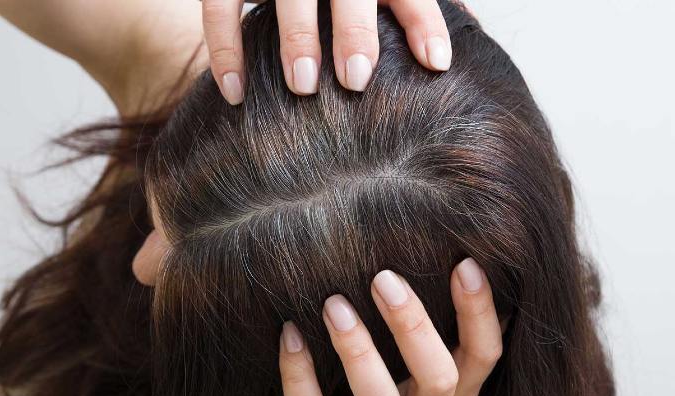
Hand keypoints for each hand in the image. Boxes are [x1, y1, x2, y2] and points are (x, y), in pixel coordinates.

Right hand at [202, 0, 452, 103]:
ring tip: (305, 87)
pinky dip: (226, 49)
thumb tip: (468, 30)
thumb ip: (410, 3)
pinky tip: (236, 94)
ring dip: (297, 37)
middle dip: (353, 29)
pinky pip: (219, 6)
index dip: (423, 21)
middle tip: (356, 80)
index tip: (437, 64)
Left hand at [279, 258, 502, 395]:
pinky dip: (299, 375)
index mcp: (453, 394)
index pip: (484, 355)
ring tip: (334, 304)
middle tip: (384, 278)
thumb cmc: (390, 383)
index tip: (463, 264)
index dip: (479, 312)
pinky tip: (291, 334)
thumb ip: (433, 326)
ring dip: (358, 350)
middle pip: (437, 378)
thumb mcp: (423, 366)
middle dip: (413, 325)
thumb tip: (454, 259)